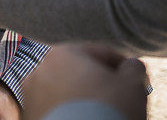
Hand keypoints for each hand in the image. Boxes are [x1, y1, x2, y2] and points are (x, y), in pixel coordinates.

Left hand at [23, 43, 146, 119]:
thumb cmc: (108, 111)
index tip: (138, 81)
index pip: (99, 53)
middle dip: (99, 85)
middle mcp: (39, 71)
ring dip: (83, 101)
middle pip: (78, 74)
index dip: (122, 67)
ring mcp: (29, 98)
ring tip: (103, 115)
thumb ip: (133, 68)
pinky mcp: (28, 119)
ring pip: (65, 94)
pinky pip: (57, 112)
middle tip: (121, 100)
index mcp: (62, 53)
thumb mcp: (133, 85)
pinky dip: (70, 115)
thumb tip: (131, 66)